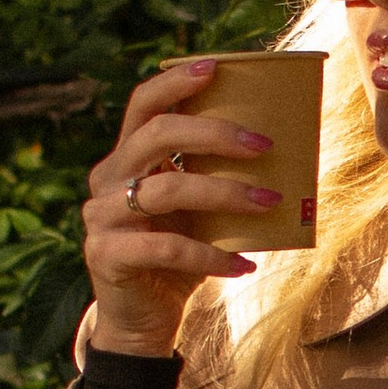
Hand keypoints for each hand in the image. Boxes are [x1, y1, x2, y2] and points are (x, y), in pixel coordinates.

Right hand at [81, 55, 285, 356]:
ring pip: (166, 190)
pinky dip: (210, 256)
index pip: (143, 104)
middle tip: (265, 145)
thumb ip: (216, 181)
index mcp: (127, 158)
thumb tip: (286, 156)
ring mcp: (101, 217)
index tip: (215, 68)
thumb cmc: (177, 259)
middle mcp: (107, 179)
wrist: (143, 320)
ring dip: (225, 194)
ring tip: (270, 204)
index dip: (175, 82)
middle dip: (215, 134)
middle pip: (157, 135)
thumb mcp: (198, 214)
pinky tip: (243, 265)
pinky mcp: (107, 255)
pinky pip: (166, 248)